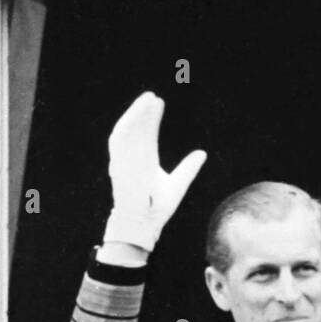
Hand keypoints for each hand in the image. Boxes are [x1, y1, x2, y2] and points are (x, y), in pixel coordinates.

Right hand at [103, 92, 206, 252]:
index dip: (151, 118)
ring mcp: (125, 162)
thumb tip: (202, 153)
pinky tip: (134, 114)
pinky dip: (125, 127)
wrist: (144, 224)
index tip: (159, 103)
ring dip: (135, 114)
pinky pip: (118, 142)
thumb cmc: (158, 209)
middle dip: (144, 112)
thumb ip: (188, 169)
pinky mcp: (118, 166)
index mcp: (145, 161)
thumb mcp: (178, 185)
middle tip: (154, 97)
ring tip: (147, 100)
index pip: (147, 133)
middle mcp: (133, 159)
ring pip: (127, 131)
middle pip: (137, 129)